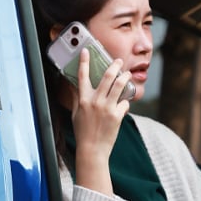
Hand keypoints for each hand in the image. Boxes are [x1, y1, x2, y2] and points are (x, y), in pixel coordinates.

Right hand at [70, 48, 131, 195]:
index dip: (84, 62)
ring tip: (127, 74)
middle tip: (119, 61)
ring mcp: (106, 108)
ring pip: (119, 86)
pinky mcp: (117, 116)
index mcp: (83, 100)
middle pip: (106, 77)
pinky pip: (124, 103)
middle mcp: (95, 101)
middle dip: (114, 65)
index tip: (86, 51)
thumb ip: (76, 98)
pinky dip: (125, 103)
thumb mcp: (76, 114)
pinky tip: (123, 106)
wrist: (92, 150)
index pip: (82, 76)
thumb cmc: (83, 132)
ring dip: (125, 77)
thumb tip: (73, 86)